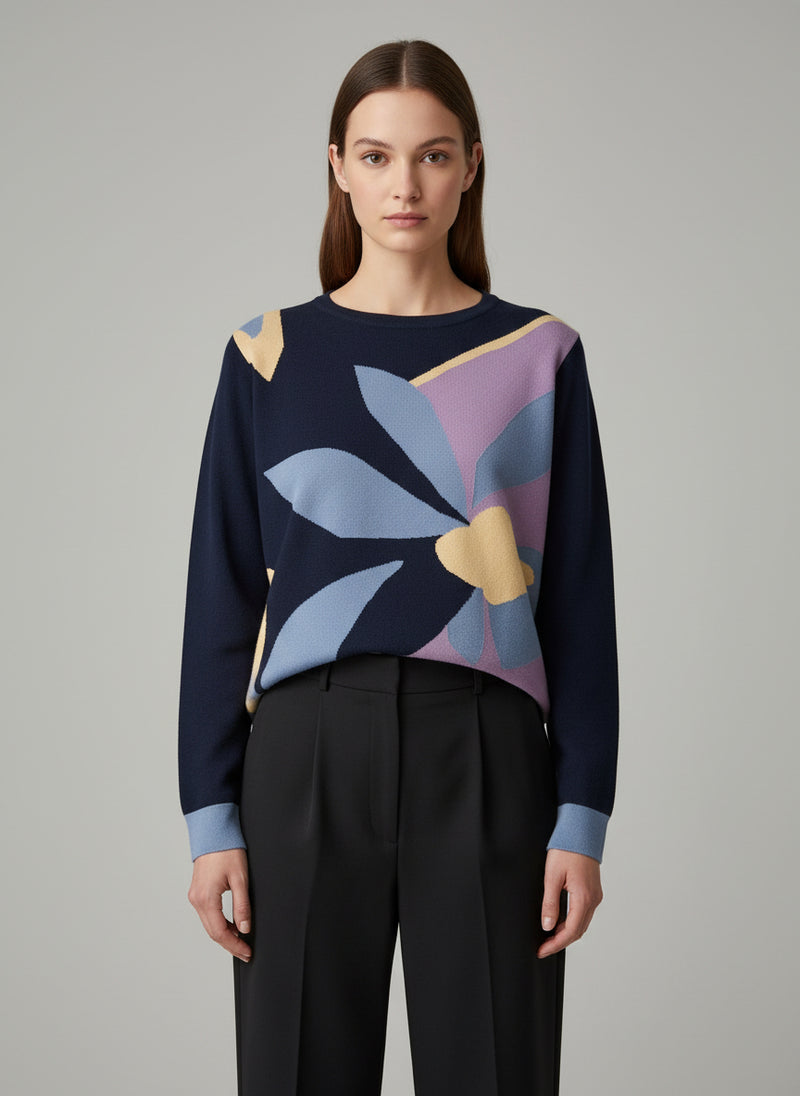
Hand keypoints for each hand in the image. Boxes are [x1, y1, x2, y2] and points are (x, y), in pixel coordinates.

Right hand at [188, 847, 252, 961]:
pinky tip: (231, 925)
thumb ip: (242, 906)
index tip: (247, 952)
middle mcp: (197, 900)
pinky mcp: (197, 892)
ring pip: (209, 924)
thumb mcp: (240, 879)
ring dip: (224, 934)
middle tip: (246, 952)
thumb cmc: (227, 851)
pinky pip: (207, 914)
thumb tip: (244, 928)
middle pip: (212, 932)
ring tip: (241, 941)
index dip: (234, 945)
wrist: (213, 832)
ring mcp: (195, 896)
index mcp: (206, 899)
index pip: (220, 932)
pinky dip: (219, 923)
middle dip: (230, 944)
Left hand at [537, 848, 602, 958]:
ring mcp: (595, 895)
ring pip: (582, 923)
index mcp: (584, 898)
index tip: (542, 951)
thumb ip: (550, 903)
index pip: (571, 932)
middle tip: (543, 947)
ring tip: (548, 937)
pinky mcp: (593, 890)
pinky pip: (584, 913)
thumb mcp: (552, 876)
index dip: (555, 944)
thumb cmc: (567, 849)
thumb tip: (548, 926)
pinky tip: (560, 921)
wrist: (581, 831)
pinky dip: (572, 922)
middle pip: (578, 931)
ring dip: (567, 933)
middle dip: (560, 942)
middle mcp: (593, 899)